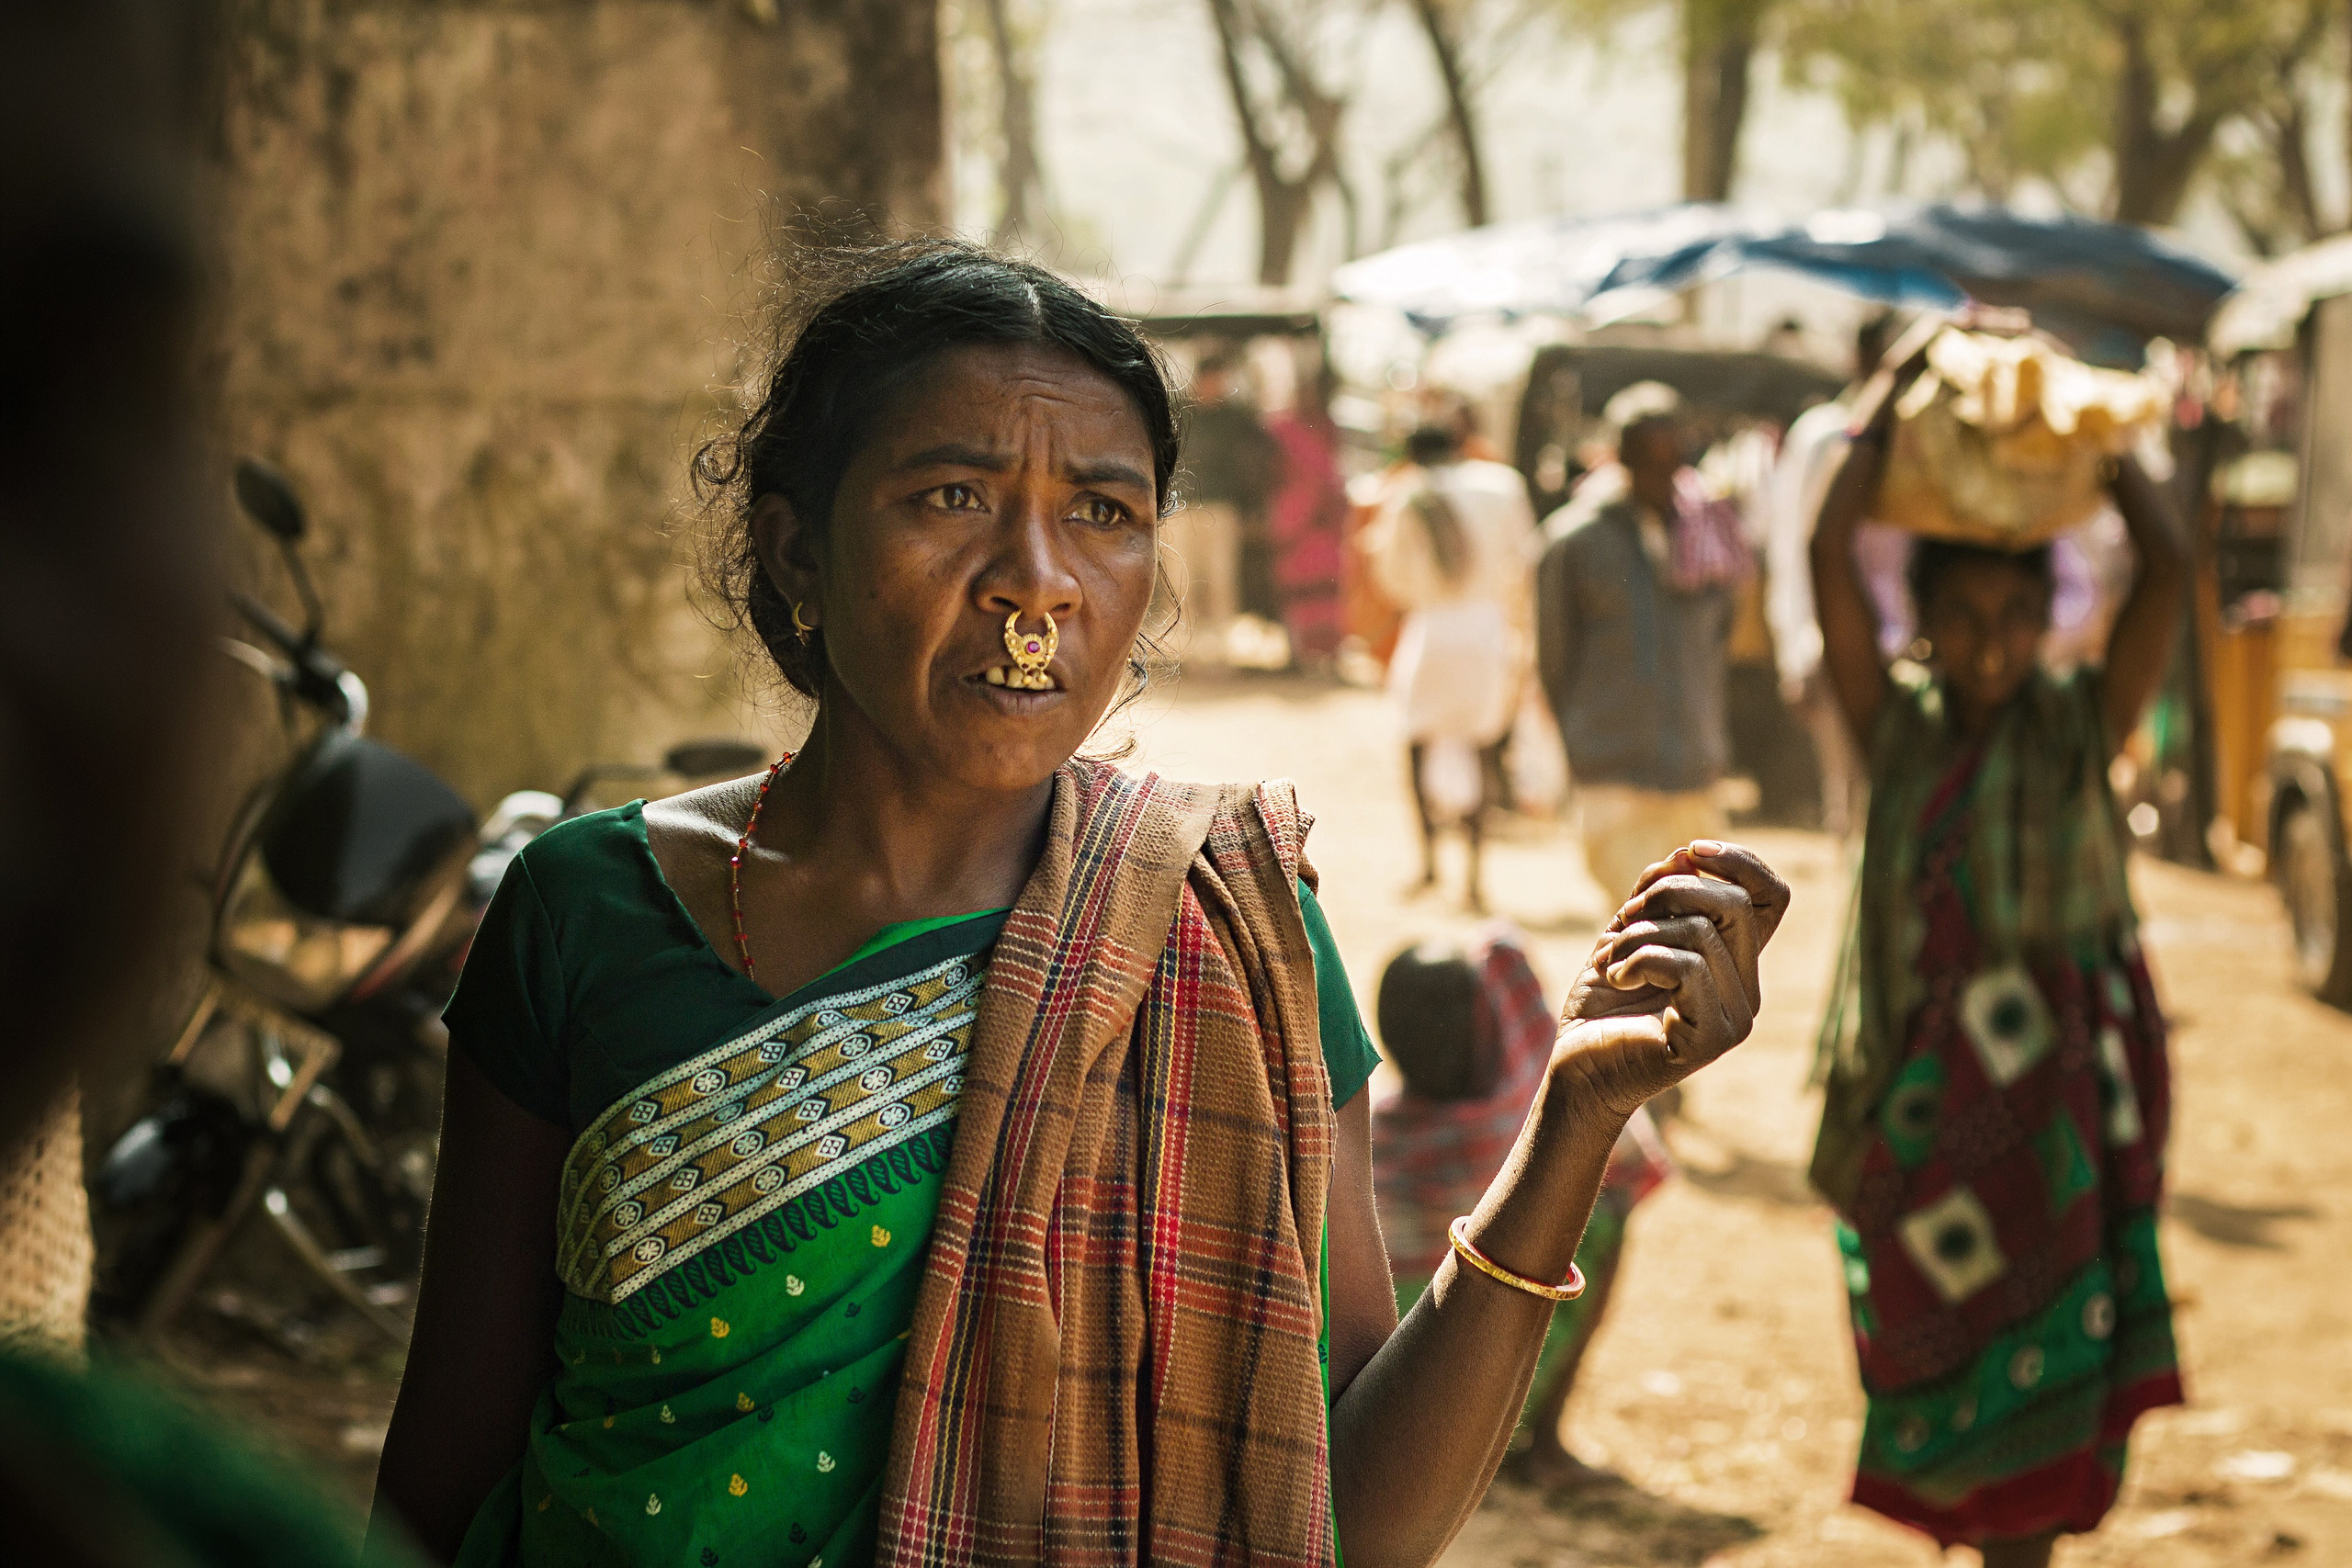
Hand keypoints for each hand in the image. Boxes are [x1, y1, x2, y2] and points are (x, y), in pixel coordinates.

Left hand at [1552, 841, 1790, 1116]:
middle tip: (1624, 918)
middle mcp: (1747, 991)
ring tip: (1610, 961)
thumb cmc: (1601, 1005)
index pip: (1771, 898)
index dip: (1740, 862)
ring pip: (1700, 933)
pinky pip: (1686, 966)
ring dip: (1636, 935)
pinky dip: (1637, 960)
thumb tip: (1685, 856)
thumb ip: (1658, 896)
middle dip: (1669, 893)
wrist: (1576, 1069)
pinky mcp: (1713, 1038)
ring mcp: (1736, 1018)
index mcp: (1735, 964)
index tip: (1690, 851)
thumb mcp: (1627, 933)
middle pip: (1735, 905)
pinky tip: (1616, 979)